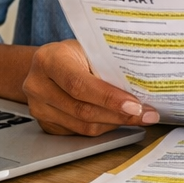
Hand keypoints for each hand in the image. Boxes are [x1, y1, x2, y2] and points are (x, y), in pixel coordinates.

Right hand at [22, 39, 159, 135]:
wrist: (46, 64)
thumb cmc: (72, 54)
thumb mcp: (87, 49)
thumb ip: (106, 66)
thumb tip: (140, 87)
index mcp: (49, 60)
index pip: (79, 84)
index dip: (109, 98)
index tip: (135, 105)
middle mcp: (37, 85)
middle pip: (82, 110)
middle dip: (119, 114)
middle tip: (146, 114)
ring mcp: (38, 108)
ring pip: (83, 126)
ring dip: (114, 123)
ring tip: (138, 117)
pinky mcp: (45, 124)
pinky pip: (79, 132)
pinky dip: (103, 127)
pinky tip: (118, 119)